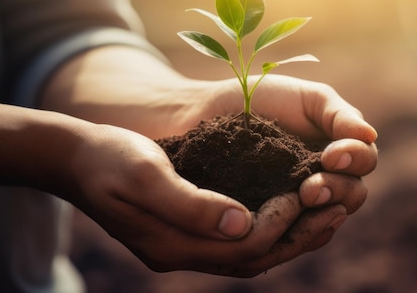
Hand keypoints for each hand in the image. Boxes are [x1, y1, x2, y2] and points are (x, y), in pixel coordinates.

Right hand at [63, 124, 350, 276]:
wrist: (77, 160)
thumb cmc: (109, 157)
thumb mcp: (146, 173)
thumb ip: (191, 203)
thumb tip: (243, 223)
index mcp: (172, 244)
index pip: (242, 246)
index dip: (278, 223)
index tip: (302, 189)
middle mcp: (181, 254)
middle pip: (255, 258)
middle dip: (299, 235)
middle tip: (339, 207)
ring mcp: (183, 247)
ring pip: (250, 254)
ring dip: (291, 235)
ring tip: (329, 210)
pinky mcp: (185, 234)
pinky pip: (238, 242)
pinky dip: (269, 229)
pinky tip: (290, 208)